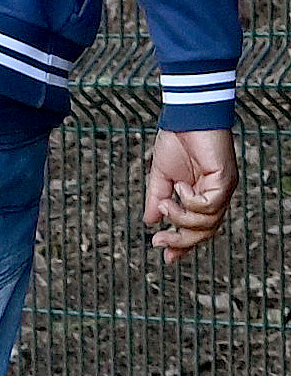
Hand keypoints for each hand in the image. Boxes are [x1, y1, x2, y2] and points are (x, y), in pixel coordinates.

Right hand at [145, 128, 235, 264]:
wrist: (186, 118)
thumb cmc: (177, 142)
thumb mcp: (161, 176)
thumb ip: (157, 199)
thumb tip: (150, 221)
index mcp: (201, 197)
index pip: (197, 229)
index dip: (184, 245)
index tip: (166, 257)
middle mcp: (215, 197)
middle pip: (205, 232)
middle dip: (181, 241)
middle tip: (159, 242)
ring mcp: (222, 190)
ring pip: (208, 223)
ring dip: (182, 218)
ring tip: (166, 203)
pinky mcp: (225, 181)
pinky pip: (209, 205)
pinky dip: (191, 201)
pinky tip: (181, 187)